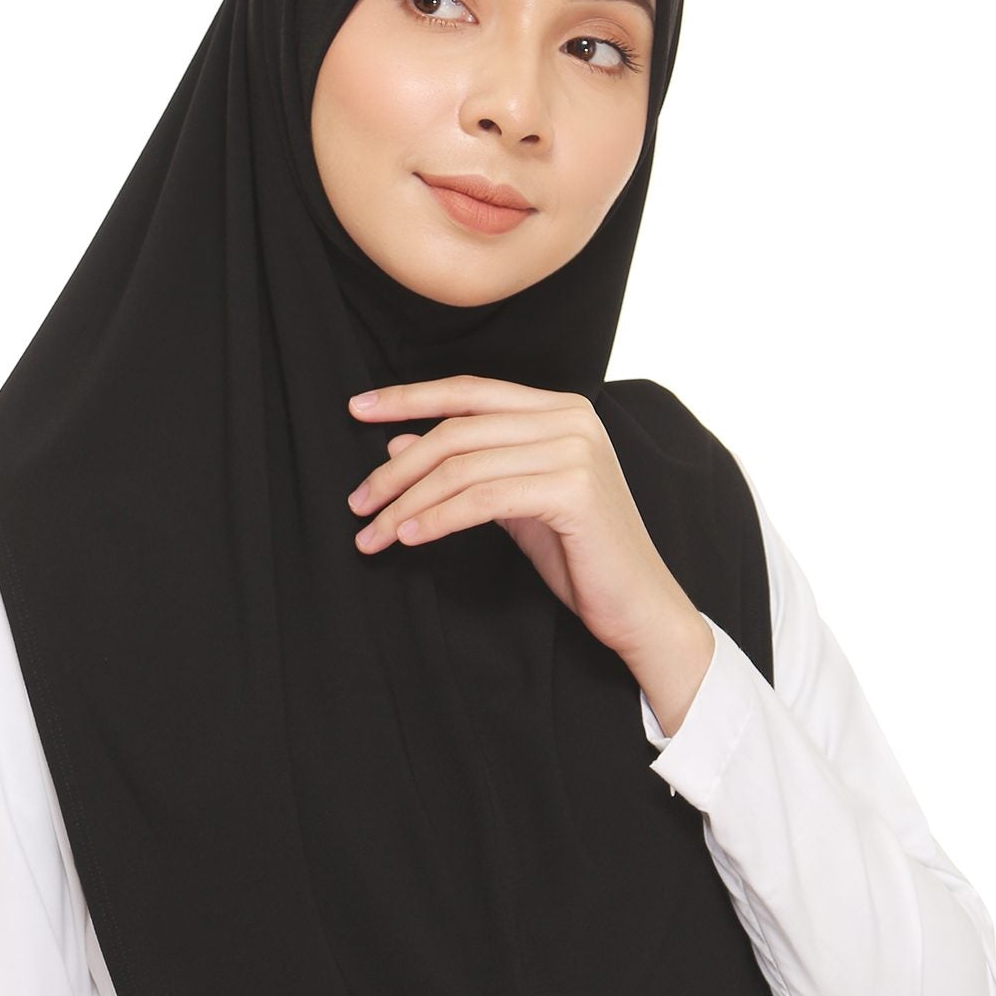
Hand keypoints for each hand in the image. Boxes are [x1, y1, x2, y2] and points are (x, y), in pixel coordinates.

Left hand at [346, 374, 712, 702]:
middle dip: (397, 468)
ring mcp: (575, 450)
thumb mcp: (512, 502)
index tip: (357, 409)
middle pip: (458, 429)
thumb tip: (397, 442)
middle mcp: (571, 418)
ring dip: (406, 502)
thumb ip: (467, 466)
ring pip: (463, 466)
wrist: (639, 605)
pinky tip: (409, 537)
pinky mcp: (573, 489)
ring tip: (373, 533)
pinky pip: (482, 499)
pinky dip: (436, 518)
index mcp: (560, 409)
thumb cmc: (580, 555)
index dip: (410, 397)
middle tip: (357, 503)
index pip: (470, 391)